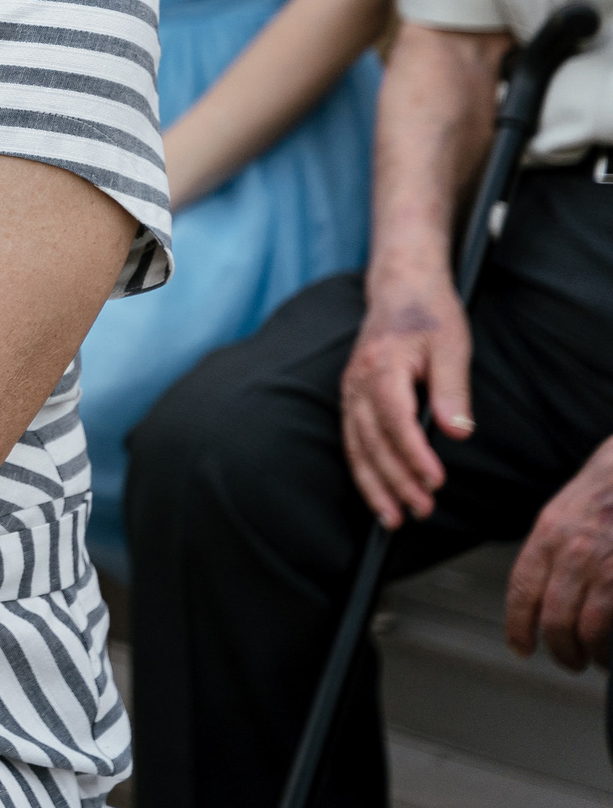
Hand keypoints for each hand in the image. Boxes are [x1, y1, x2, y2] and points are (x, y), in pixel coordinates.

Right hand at [340, 261, 473, 527]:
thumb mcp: (452, 346)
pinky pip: (352, 441)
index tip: (435, 481)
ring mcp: (350, 391)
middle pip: (371, 440)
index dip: (412, 454)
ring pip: (355, 446)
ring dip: (374, 485)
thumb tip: (457, 432)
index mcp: (382, 365)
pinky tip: (377, 494)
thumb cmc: (429, 314)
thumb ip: (452, 390)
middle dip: (395, 480)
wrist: (401, 289)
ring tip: (394, 518)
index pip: (394, 419)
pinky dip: (362, 471)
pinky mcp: (353, 399)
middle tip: (422, 510)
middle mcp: (358, 381)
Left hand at [507, 437, 612, 670]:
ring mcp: (608, 566)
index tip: (520, 646)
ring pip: (588, 630)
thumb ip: (551, 549)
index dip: (517, 626)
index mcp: (550, 533)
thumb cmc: (608, 488)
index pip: (522, 590)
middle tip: (567, 661)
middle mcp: (575, 551)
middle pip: (554, 619)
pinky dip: (612, 646)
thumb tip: (541, 590)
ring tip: (594, 660)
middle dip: (559, 650)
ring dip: (589, 654)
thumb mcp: (566, 511)